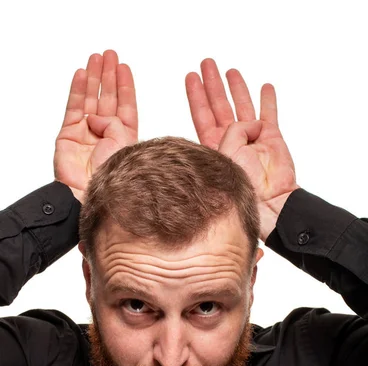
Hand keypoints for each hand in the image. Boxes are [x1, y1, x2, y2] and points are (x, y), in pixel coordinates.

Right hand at [54, 50, 137, 203]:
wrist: (88, 195)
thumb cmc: (112, 178)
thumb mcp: (124, 144)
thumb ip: (114, 123)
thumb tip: (94, 117)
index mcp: (124, 140)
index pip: (126, 107)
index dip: (124, 87)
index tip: (124, 67)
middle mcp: (105, 136)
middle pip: (108, 99)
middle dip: (108, 77)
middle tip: (109, 55)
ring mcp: (86, 135)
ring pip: (91, 100)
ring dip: (94, 78)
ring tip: (96, 58)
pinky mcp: (68, 136)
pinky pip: (74, 108)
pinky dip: (77, 91)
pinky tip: (81, 74)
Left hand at [185, 60, 298, 240]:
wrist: (271, 203)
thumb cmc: (244, 189)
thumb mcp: (226, 158)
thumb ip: (231, 134)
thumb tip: (249, 124)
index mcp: (216, 148)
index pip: (202, 116)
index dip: (196, 96)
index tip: (190, 77)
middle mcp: (233, 141)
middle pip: (220, 106)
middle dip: (213, 85)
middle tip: (207, 64)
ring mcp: (253, 139)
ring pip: (243, 106)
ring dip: (237, 88)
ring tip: (230, 71)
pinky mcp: (273, 138)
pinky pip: (270, 114)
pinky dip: (268, 100)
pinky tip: (265, 87)